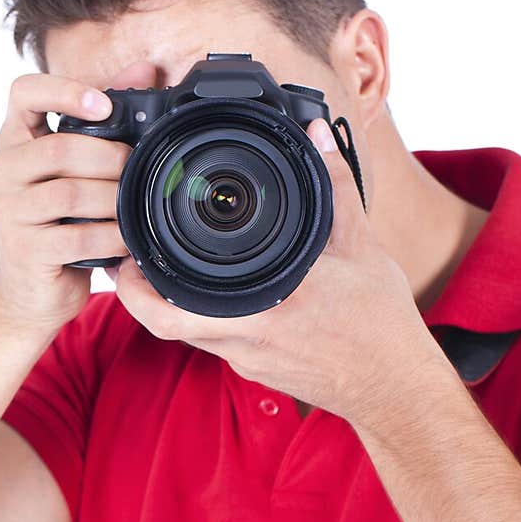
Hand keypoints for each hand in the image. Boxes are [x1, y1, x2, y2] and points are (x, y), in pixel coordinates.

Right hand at [0, 61, 154, 334]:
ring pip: (71, 193)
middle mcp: (1, 172)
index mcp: (12, 143)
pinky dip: (113, 236)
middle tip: (138, 169)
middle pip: (60, 147)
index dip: (65, 90)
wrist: (28, 294)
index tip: (104, 106)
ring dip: (115, 199)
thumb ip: (103, 122)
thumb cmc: (58, 226)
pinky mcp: (26, 250)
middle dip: (111, 158)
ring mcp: (8, 212)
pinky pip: (79, 236)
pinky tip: (128, 239)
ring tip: (136, 206)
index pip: (23, 94)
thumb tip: (145, 70)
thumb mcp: (76, 172)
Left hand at [111, 117, 432, 426]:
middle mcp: (248, 339)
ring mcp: (248, 361)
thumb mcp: (363, 246)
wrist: (393, 387)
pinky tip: (207, 295)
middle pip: (165, 325)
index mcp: (268, 305)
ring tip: (159, 270)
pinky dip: (201, 319)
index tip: (128, 256)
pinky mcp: (256, 372)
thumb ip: (335, 185)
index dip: (140, 285)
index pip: (179, 305)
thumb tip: (318, 133)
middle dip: (137, 295)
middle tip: (127, 262)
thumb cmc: (381, 324)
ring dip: (168, 306)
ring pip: (187, 335)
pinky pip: (214, 343)